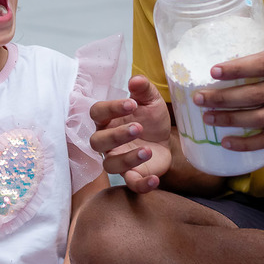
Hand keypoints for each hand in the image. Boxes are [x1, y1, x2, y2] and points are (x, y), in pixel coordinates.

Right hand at [89, 75, 171, 192]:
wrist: (166, 139)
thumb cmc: (150, 118)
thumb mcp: (151, 101)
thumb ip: (143, 89)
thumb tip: (136, 79)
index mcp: (107, 120)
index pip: (97, 113)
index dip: (110, 108)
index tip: (131, 104)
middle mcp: (107, 142)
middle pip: (97, 141)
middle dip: (116, 135)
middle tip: (138, 127)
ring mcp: (118, 160)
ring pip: (110, 165)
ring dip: (128, 158)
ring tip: (147, 150)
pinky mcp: (133, 175)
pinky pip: (131, 184)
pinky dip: (141, 184)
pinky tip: (154, 179)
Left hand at [193, 28, 263, 150]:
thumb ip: (263, 37)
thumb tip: (230, 25)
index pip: (262, 63)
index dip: (237, 68)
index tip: (213, 71)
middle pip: (255, 95)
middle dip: (223, 98)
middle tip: (199, 98)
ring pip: (258, 118)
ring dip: (229, 120)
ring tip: (207, 117)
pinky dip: (246, 144)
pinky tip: (227, 143)